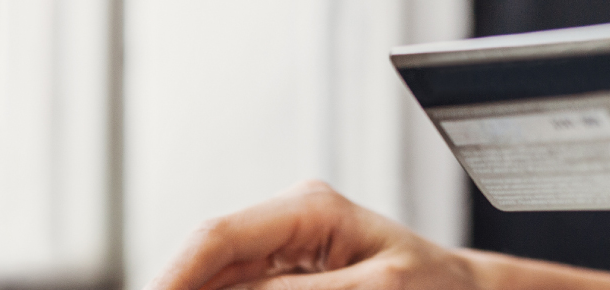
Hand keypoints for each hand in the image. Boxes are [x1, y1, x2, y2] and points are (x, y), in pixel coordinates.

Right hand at [146, 180, 609, 289]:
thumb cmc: (435, 286)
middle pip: (210, 266)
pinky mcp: (291, 278)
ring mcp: (285, 253)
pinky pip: (247, 289)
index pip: (216, 237)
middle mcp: (287, 224)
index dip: (174, 277)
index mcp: (307, 209)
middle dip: (185, 289)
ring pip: (224, 281)